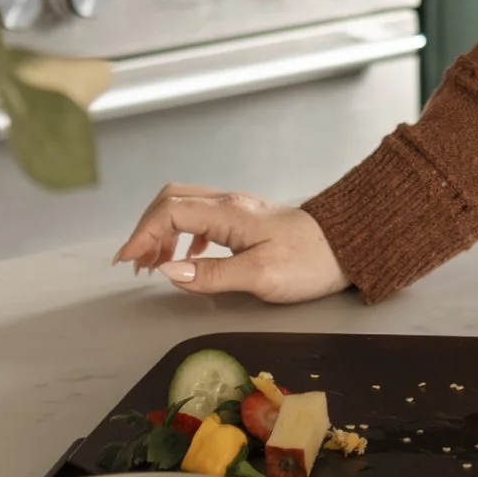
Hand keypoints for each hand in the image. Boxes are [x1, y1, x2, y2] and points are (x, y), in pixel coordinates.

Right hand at [112, 184, 348, 303]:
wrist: (351, 245)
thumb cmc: (311, 261)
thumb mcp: (260, 275)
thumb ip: (211, 274)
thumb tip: (168, 272)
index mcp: (229, 213)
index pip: (168, 212)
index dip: (141, 235)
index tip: (127, 261)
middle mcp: (231, 203)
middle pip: (170, 201)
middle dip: (146, 229)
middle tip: (137, 263)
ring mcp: (239, 209)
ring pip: (185, 206)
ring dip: (162, 232)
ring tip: (155, 265)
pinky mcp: (247, 219)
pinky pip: (202, 217)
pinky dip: (183, 235)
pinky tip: (187, 258)